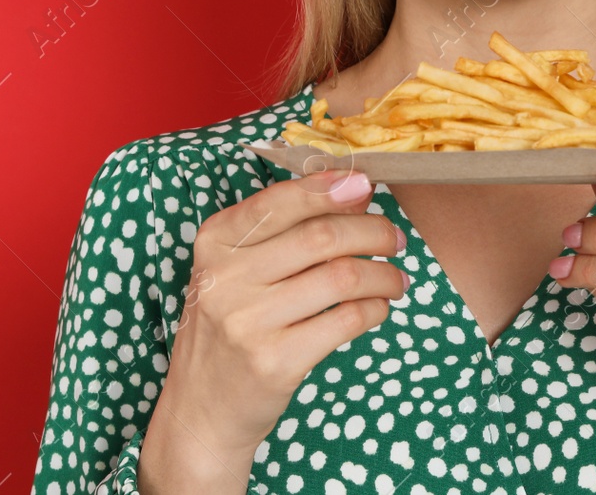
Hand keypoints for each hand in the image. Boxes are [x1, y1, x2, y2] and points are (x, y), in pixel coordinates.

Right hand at [138, 169, 407, 493]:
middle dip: (373, 231)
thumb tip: (354, 189)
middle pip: (322, 236)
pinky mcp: (275, 362)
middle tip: (394, 239)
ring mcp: (248, 323)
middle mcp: (225, 279)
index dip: (330, 189)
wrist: (200, 409)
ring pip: (343, 277)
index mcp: (214, 242)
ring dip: (384, 274)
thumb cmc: (229, 326)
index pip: (280, 201)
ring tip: (395, 279)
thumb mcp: (234, 269)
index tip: (366, 185)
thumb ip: (283, 228)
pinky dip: (376, 308)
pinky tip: (378, 308)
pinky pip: (347, 320)